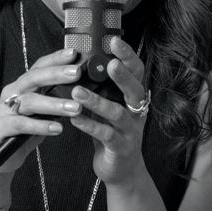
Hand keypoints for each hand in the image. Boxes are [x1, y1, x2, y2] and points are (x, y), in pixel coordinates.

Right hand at [0, 48, 83, 176]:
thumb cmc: (24, 130)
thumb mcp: (40, 111)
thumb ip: (54, 99)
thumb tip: (81, 88)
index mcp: (21, 86)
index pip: (38, 67)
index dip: (55, 59)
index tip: (74, 53)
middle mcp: (11, 94)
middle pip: (33, 78)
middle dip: (56, 74)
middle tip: (77, 73)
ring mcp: (3, 110)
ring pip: (29, 102)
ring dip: (54, 104)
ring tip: (75, 108)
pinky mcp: (0, 128)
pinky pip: (22, 124)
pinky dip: (40, 125)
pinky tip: (57, 128)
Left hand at [69, 36, 148, 187]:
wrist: (120, 170)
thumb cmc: (111, 132)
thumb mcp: (109, 106)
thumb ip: (102, 88)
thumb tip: (83, 61)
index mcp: (133, 98)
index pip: (136, 72)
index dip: (128, 56)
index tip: (114, 40)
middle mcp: (136, 112)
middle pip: (134, 90)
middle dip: (122, 76)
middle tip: (109, 63)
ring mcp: (130, 131)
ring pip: (117, 113)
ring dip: (97, 102)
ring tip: (77, 92)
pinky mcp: (120, 148)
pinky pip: (106, 135)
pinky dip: (90, 126)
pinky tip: (75, 118)